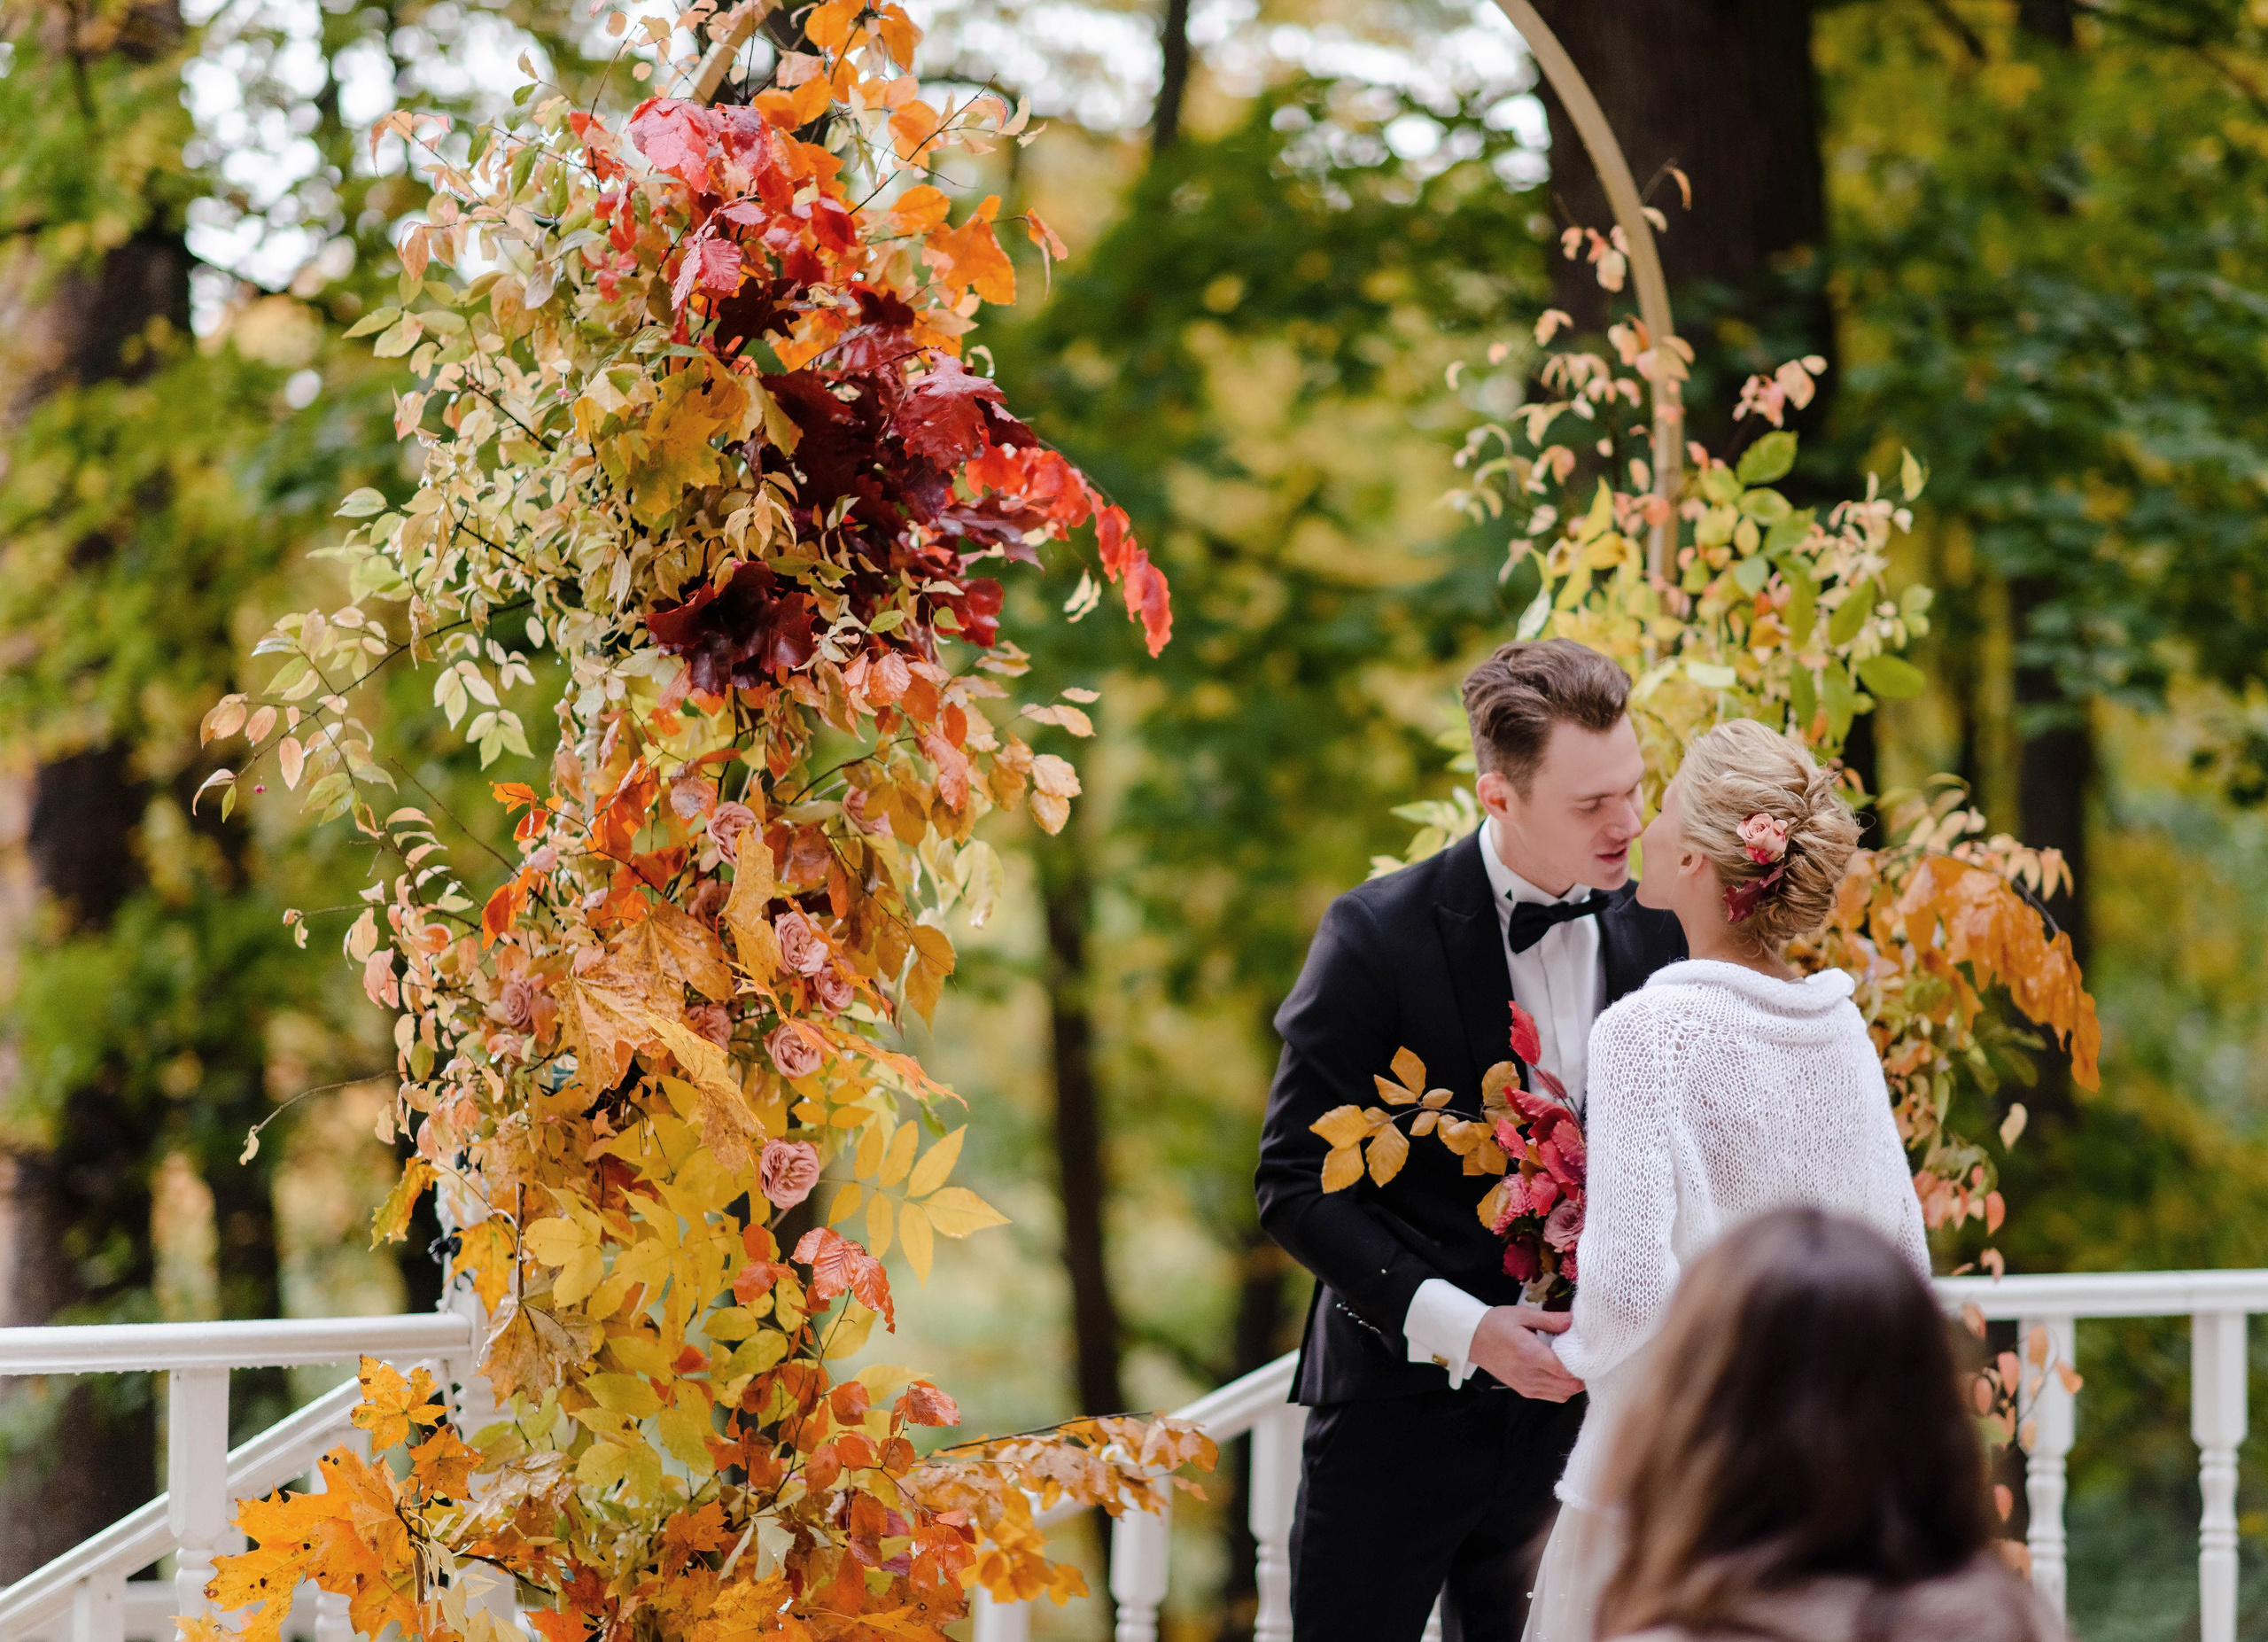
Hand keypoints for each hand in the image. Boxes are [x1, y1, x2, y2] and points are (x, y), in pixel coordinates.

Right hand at [1469, 1304, 1584, 1401]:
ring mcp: (1526, 1386)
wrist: (1471, 1339)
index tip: (1589, 1353)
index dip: (1582, 1366)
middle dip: (1581, 1375)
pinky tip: (1561, 1374)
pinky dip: (1561, 1389)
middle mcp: (1530, 1375)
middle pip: (1568, 1386)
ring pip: (1562, 1395)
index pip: (1565, 1371)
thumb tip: (1574, 1321)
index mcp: (1530, 1355)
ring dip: (1572, 1384)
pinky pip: (1551, 1397)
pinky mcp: (1523, 1391)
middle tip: (1585, 1358)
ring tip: (1574, 1366)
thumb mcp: (1523, 1315)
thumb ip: (1551, 1320)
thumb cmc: (1496, 1323)